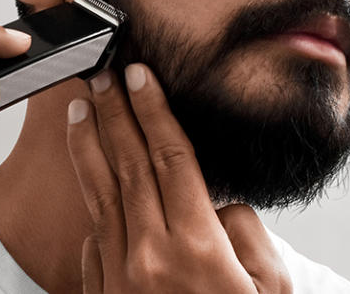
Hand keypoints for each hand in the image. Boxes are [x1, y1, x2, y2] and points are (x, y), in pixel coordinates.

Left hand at [67, 64, 291, 292]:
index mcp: (198, 246)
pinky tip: (89, 186)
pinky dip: (92, 211)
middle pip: (129, 165)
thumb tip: (220, 209)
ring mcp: (119, 276)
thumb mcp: (271, 287)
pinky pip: (92, 242)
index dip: (153, 110)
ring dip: (87, 146)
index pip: (171, 157)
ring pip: (99, 196)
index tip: (139, 76)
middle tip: (102, 77)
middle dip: (114, 113)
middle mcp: (151, 255)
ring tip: (78, 110)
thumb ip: (248, 234)